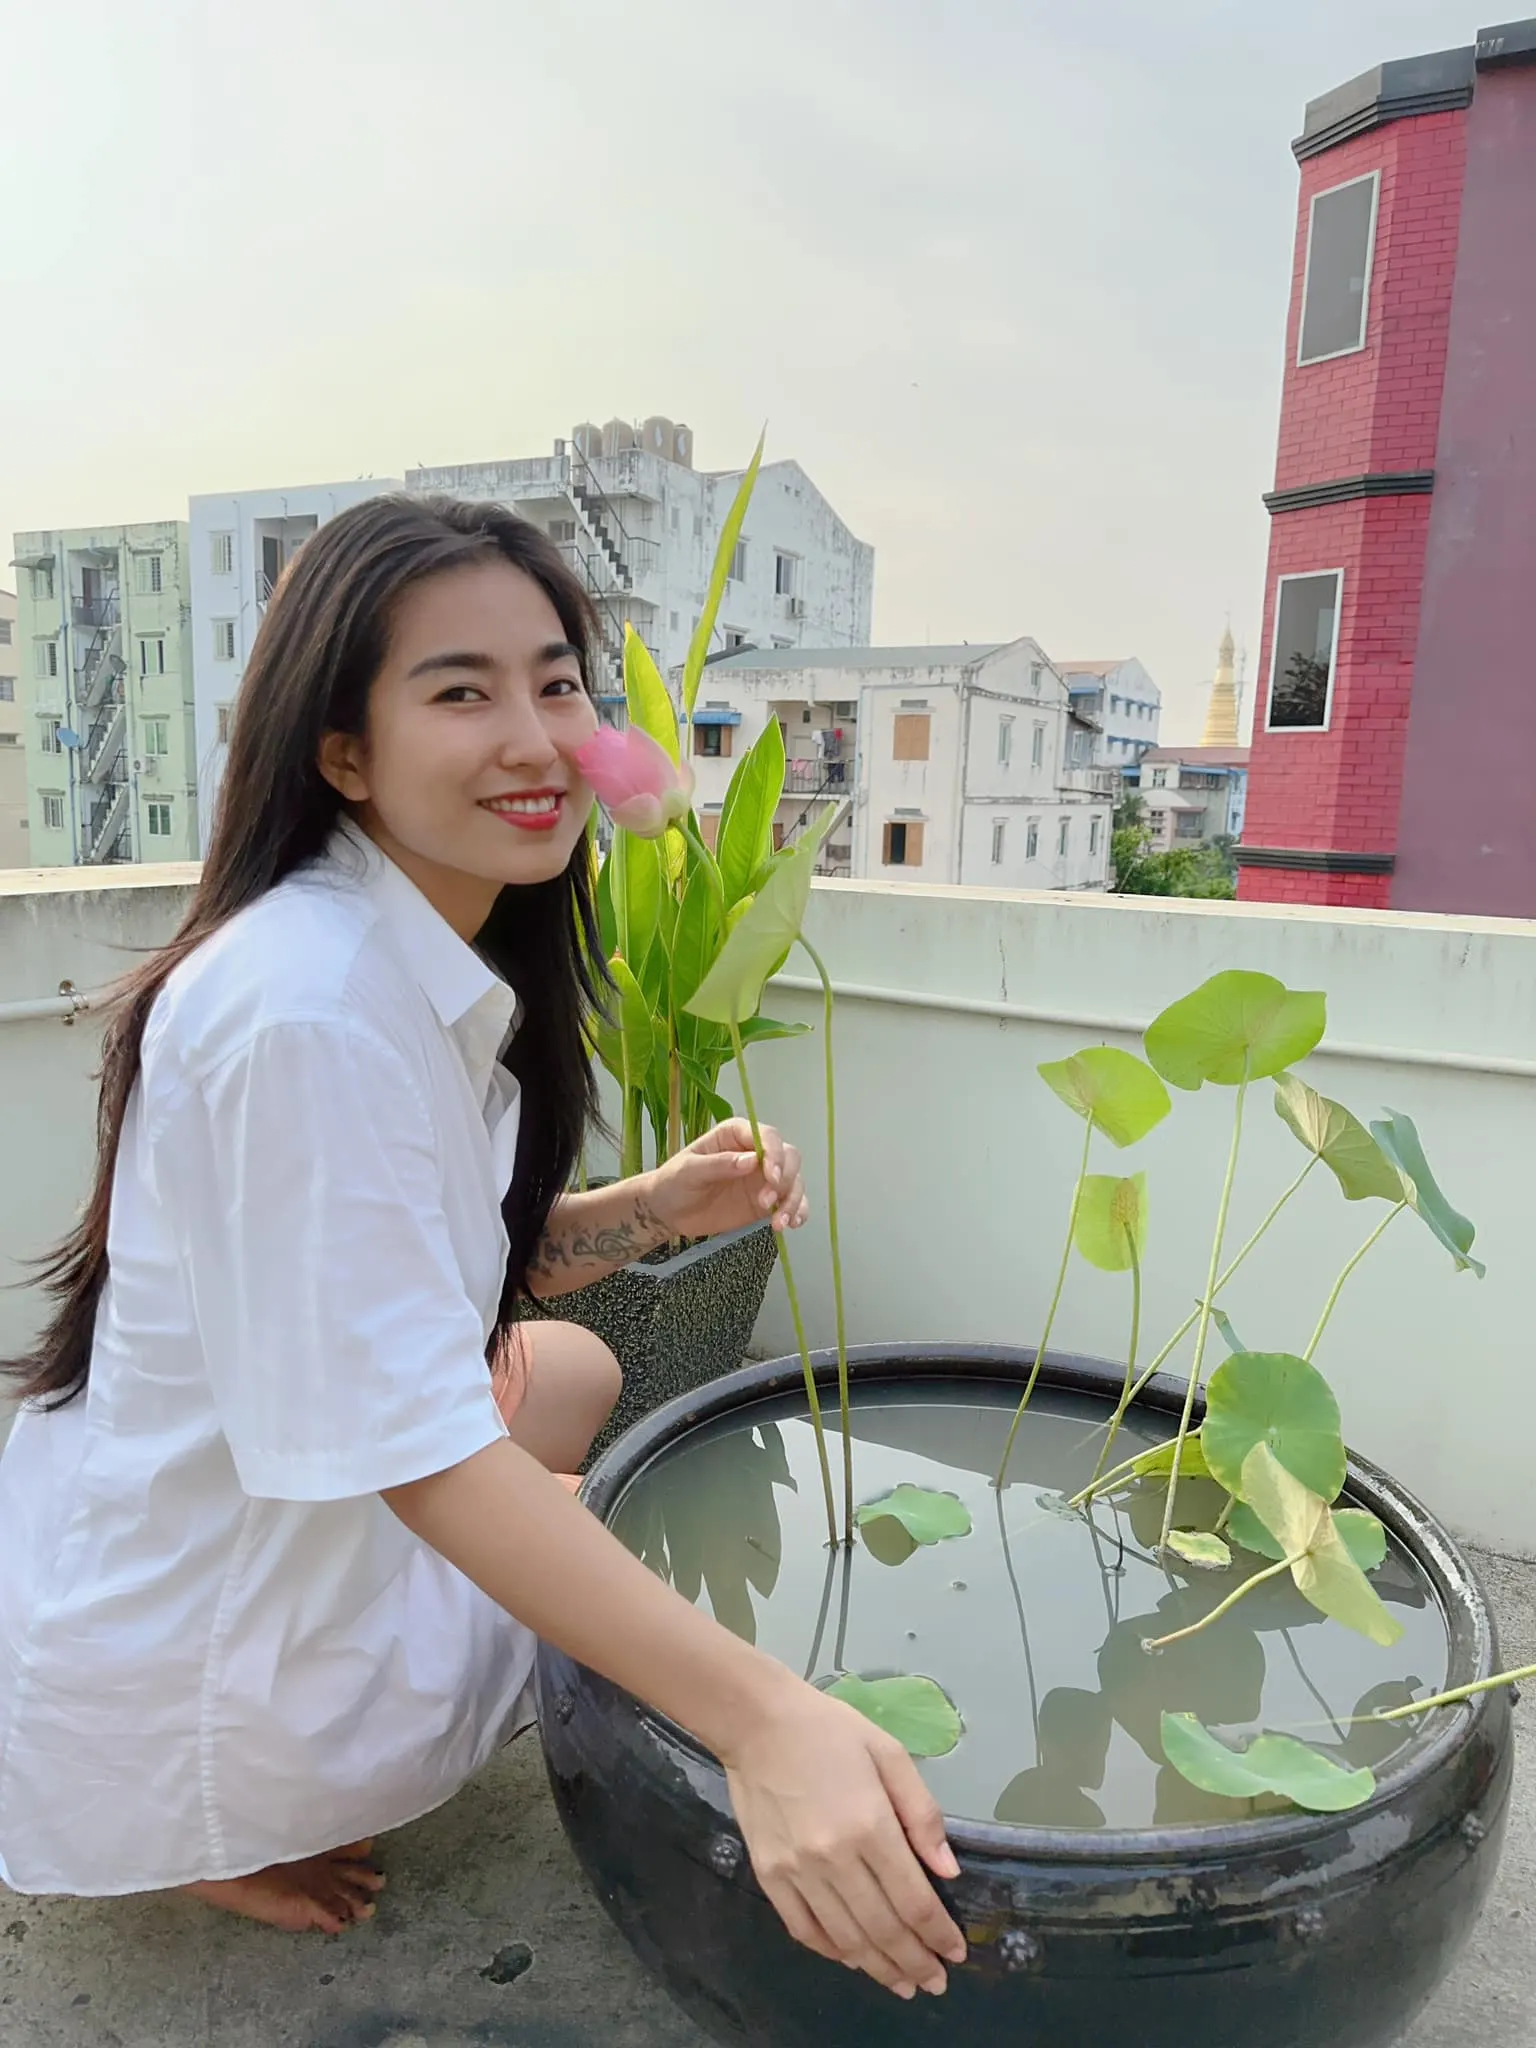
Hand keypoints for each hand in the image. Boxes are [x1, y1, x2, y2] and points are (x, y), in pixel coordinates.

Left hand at [646, 1120, 807, 1242]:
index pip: (767, 1136)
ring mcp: (763, 1178)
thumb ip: (719, 1164)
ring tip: (779, 1223)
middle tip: (767, 1203)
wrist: (668, 1211)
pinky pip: (792, 1203)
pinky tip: (791, 1224)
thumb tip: (752, 1161)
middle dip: (785, 1179)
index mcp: (736, 1135)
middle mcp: (756, 1153)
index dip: (775, 1154)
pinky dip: (798, 1212)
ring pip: (794, 1181)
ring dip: (793, 1201)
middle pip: (788, 1157)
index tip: (771, 1177)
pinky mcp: (767, 1201)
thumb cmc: (674, 1182)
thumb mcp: (690, 1171)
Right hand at [721, 1681, 966, 1998]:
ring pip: (846, 1939)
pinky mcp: (769, 1875)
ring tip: (902, 1983)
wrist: (757, 1722)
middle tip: (935, 1982)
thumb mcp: (889, 1754)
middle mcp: (835, 1858)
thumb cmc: (830, 1730)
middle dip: (915, 1962)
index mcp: (871, 1825)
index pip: (914, 1900)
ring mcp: (798, 1871)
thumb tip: (947, 1872)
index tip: (956, 1954)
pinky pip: (804, 1929)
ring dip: (878, 1967)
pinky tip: (852, 1958)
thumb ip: (922, 1814)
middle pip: (883, 1929)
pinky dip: (832, 1951)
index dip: (939, 1935)